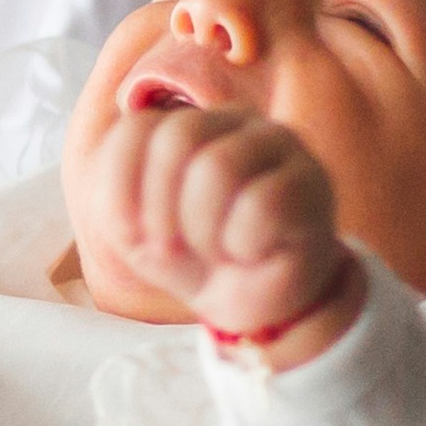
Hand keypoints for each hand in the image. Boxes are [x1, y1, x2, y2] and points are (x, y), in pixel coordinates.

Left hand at [72, 100, 360, 360]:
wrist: (254, 304)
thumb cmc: (195, 258)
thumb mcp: (135, 233)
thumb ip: (115, 196)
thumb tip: (126, 175)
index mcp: (185, 124)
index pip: (136, 129)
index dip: (122, 190)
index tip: (137, 234)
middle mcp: (233, 120)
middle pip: (177, 137)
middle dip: (162, 210)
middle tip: (175, 249)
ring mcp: (278, 145)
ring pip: (219, 166)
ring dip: (204, 230)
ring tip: (218, 250)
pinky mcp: (310, 181)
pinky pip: (261, 204)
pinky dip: (243, 243)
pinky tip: (252, 251)